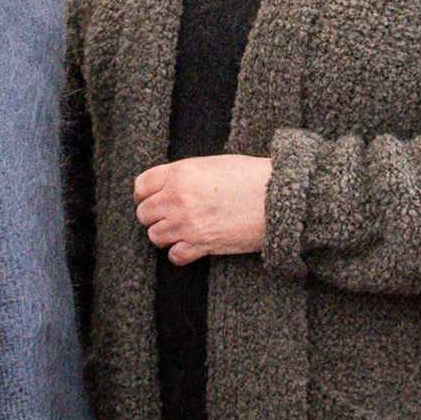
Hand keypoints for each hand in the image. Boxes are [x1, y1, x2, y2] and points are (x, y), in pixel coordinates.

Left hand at [135, 155, 271, 266]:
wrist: (278, 198)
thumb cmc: (252, 176)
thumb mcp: (213, 163)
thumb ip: (186, 174)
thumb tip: (170, 185)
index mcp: (180, 173)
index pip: (141, 185)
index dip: (143, 193)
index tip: (148, 198)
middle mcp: (178, 199)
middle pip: (144, 213)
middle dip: (154, 215)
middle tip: (167, 215)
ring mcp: (187, 224)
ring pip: (155, 236)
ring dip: (165, 234)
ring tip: (179, 229)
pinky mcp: (201, 245)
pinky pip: (175, 256)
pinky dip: (179, 252)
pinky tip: (189, 245)